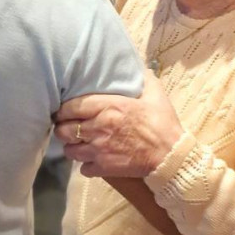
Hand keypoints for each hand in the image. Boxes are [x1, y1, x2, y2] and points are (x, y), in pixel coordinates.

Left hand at [54, 70, 183, 177]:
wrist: (171, 155)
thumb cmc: (163, 123)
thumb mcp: (155, 95)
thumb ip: (144, 78)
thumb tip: (139, 66)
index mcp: (109, 107)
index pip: (71, 107)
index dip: (63, 109)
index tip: (64, 110)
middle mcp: (99, 127)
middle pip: (64, 129)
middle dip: (63, 128)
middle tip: (68, 127)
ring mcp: (99, 149)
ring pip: (70, 150)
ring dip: (72, 147)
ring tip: (78, 144)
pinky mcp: (104, 168)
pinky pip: (83, 168)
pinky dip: (86, 165)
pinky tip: (92, 160)